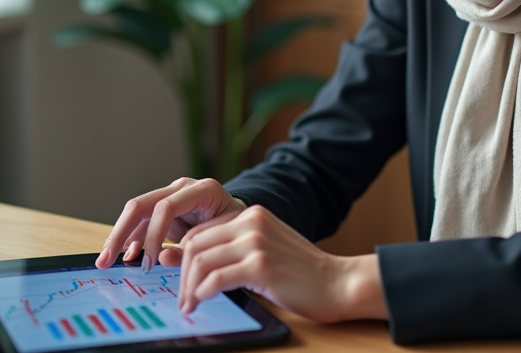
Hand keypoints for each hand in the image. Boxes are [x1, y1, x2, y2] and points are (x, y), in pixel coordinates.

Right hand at [96, 177, 245, 269]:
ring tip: (107, 261)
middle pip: (142, 205)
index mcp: (202, 190)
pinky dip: (131, 238)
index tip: (150, 262)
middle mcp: (182, 188)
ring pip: (136, 212)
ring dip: (119, 236)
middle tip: (107, 259)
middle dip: (121, 233)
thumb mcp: (223, 238)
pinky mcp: (164, 207)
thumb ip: (194, 248)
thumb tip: (162, 257)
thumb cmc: (237, 227)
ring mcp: (171, 195)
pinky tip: (126, 256)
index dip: (154, 236)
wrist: (241, 216)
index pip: (165, 207)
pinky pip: (142, 221)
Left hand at [177, 204, 387, 323]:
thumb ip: (233, 250)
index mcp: (251, 215)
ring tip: (189, 305)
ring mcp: (256, 242)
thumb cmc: (303, 273)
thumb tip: (188, 263)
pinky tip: (203, 303)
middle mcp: (251, 222)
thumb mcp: (265, 250)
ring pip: (201, 261)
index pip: (201, 231)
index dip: (184, 258)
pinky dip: (203, 293)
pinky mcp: (260, 266)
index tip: (182, 281)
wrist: (338, 283)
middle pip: (195, 244)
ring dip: (189, 287)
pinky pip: (216, 278)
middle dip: (183, 274)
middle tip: (183, 298)